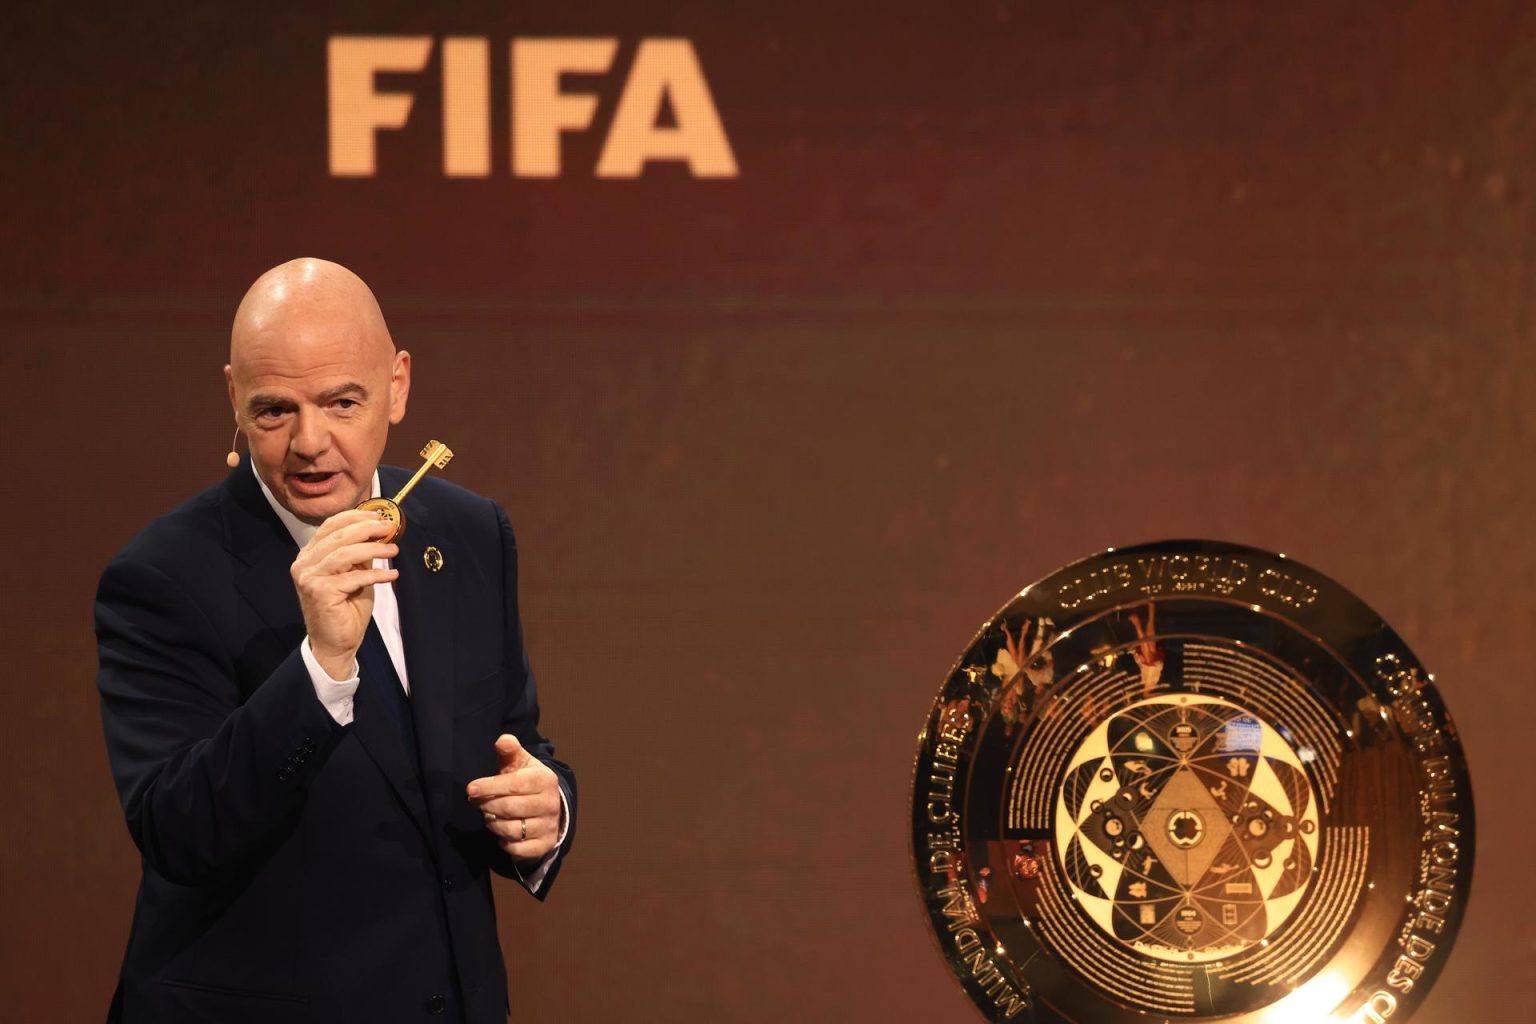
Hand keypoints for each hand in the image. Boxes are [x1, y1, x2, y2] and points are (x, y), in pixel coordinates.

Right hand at [290, 509, 398, 678]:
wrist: (335, 643)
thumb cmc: (346, 609)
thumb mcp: (355, 574)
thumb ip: (360, 554)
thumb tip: (379, 532)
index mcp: (310, 555)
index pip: (330, 526)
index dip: (355, 516)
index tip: (378, 515)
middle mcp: (304, 563)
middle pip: (338, 536)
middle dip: (366, 528)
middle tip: (388, 528)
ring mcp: (309, 577)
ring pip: (345, 553)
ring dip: (374, 549)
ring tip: (394, 549)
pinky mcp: (319, 591)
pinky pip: (353, 577)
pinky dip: (376, 574)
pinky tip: (391, 575)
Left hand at [467, 734, 561, 860]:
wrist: (550, 806)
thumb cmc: (528, 781)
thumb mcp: (520, 762)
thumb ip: (510, 750)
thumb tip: (502, 740)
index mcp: (545, 779)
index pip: (515, 784)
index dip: (490, 787)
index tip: (470, 789)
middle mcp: (551, 803)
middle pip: (509, 808)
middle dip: (488, 806)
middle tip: (477, 803)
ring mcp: (549, 826)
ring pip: (512, 830)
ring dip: (493, 824)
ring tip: (489, 816)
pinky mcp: (544, 844)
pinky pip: (517, 849)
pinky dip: (504, 842)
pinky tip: (501, 832)